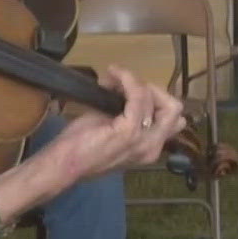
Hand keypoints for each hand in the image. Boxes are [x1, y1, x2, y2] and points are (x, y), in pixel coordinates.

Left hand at [43, 66, 186, 181]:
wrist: (64, 164)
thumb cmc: (82, 148)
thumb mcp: (111, 129)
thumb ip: (126, 114)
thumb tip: (124, 86)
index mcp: (150, 148)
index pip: (172, 117)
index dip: (156, 99)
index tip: (130, 90)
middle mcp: (153, 147)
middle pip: (174, 108)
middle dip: (153, 90)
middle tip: (128, 86)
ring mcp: (143, 140)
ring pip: (154, 98)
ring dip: (134, 81)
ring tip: (113, 78)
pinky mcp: (129, 131)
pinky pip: (138, 96)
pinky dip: (128, 80)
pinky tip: (114, 74)